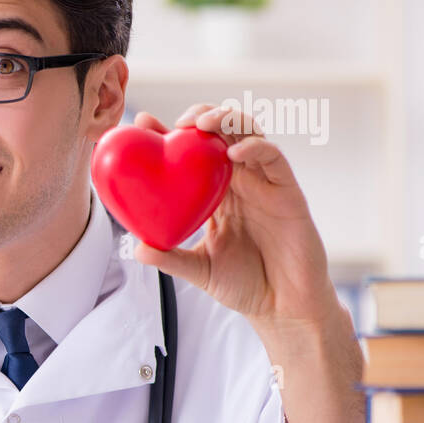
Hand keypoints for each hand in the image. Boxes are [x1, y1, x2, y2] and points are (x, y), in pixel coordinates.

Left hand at [127, 103, 340, 329]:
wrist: (282, 307)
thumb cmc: (244, 285)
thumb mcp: (198, 270)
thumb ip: (170, 258)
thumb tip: (135, 248)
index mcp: (215, 194)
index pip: (190, 154)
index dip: (168, 134)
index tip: (142, 121)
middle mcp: (239, 182)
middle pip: (221, 133)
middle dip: (202, 115)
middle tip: (181, 122)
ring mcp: (264, 184)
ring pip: (249, 134)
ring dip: (228, 121)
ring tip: (203, 124)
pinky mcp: (288, 192)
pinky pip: (274, 159)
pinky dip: (256, 148)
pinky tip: (235, 152)